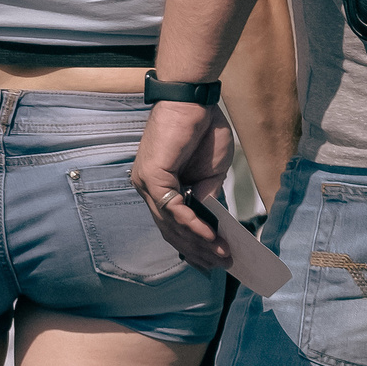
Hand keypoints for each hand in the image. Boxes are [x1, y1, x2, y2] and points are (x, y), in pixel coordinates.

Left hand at [130, 100, 234, 271]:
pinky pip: (173, 208)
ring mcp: (145, 184)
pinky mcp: (151, 176)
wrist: (195, 99)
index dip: (190, 246)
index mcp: (157, 188)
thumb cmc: (203, 129)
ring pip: (170, 224)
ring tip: (221, 255)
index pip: (170, 226)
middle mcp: (146, 189)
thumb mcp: (211, 171)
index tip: (210, 262)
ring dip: (198, 242)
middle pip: (170, 231)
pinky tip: (209, 236)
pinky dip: (192, 224)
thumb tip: (210, 221)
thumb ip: (206, 196)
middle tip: (220, 266)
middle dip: (197, 251)